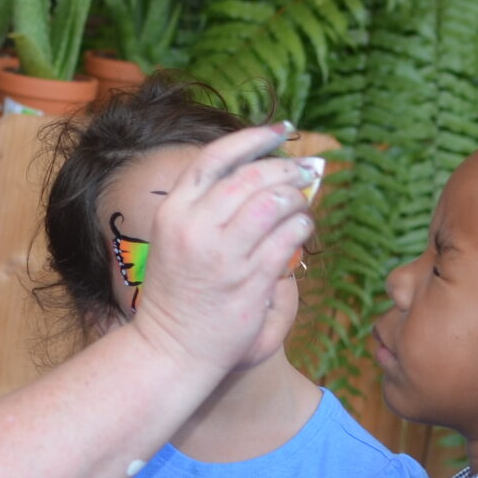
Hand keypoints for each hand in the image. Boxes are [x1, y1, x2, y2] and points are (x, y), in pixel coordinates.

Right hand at [127, 126, 313, 380]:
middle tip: (304, 170)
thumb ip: (211, 206)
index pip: (216, 157)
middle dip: (285, 168)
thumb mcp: (178, 239)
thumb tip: (266, 173)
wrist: (172, 348)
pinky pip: (289, 238)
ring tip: (301, 205)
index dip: (252, 138)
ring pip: (274, 202)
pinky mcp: (249, 280)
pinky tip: (302, 232)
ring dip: (297, 198)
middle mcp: (195, 227)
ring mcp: (223, 255)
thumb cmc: (180, 293)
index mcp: (173, 211)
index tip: (280, 130)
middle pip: (251, 176)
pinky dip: (302, 227)